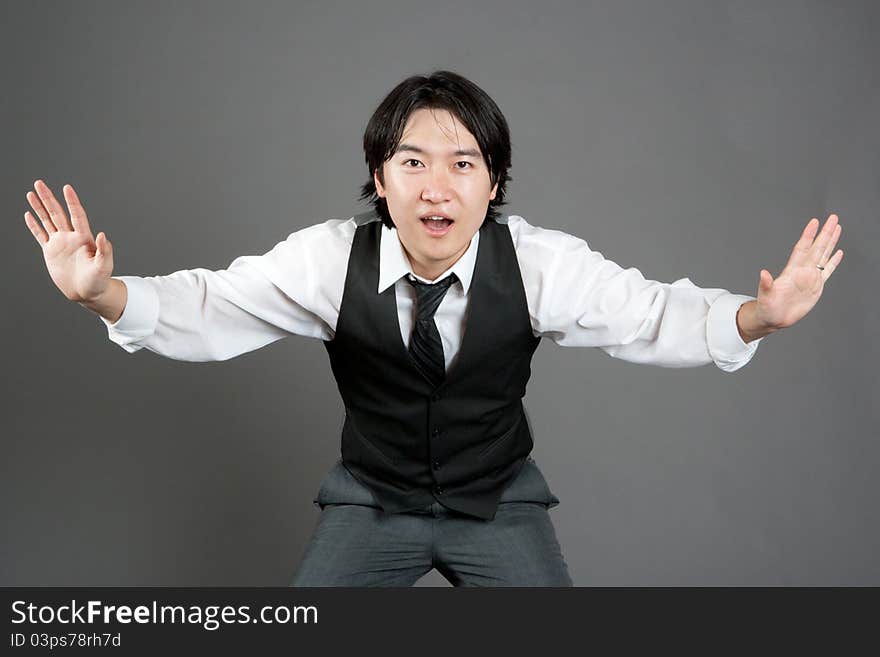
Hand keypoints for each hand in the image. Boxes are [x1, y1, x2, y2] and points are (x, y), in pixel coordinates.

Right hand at [24, 180, 114, 302]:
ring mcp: (60, 243)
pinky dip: (34, 226)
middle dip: (48, 198)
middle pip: (57, 213)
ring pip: (47, 221)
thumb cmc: (99, 280)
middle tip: (39, 183)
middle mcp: (71, 237)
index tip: (67, 188)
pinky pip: (40, 235)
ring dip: (39, 207)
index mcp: (84, 238)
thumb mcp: (104, 266)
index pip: (77, 215)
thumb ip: (105, 251)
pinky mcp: (51, 252)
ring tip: (31, 193)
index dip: (72, 202)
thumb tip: (104, 235)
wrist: (88, 292)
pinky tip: (28, 214)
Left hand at [753, 214, 843, 330]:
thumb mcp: (765, 296)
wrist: (774, 319)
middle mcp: (802, 271)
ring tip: (837, 228)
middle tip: (833, 218)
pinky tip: (839, 252)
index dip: (808, 236)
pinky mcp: (816, 287)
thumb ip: (765, 284)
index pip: (802, 249)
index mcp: (791, 272)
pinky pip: (828, 271)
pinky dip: (833, 262)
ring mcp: (810, 278)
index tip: (815, 222)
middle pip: (817, 248)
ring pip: (824, 256)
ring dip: (830, 242)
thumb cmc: (767, 307)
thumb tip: (763, 274)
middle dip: (825, 233)